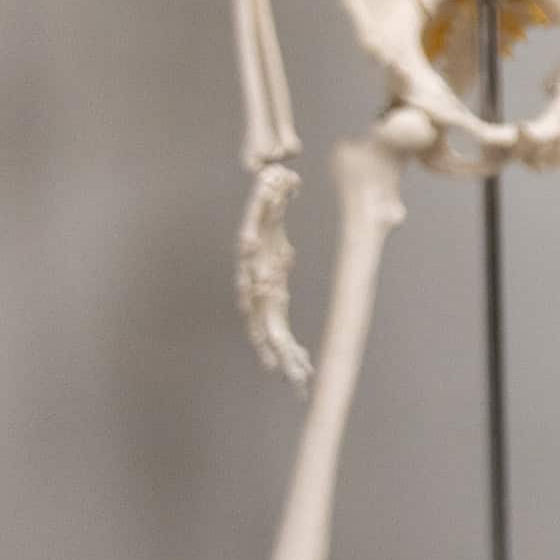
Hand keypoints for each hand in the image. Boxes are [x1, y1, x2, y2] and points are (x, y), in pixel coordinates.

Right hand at [235, 162, 309, 384]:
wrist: (262, 200)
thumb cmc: (268, 198)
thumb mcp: (271, 194)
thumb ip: (274, 191)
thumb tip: (282, 175)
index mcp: (256, 265)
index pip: (260, 300)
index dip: (266, 324)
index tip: (274, 350)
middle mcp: (256, 284)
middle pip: (265, 326)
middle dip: (277, 352)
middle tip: (294, 378)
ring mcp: (262, 292)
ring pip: (270, 333)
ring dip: (284, 357)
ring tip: (302, 383)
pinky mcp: (271, 295)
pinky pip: (278, 327)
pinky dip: (288, 347)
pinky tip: (303, 366)